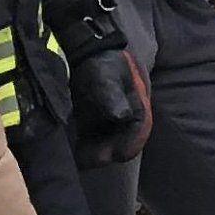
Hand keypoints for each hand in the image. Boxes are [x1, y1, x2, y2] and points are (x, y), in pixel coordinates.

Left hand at [67, 38, 150, 167]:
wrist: (87, 54)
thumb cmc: (102, 65)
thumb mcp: (108, 79)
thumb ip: (113, 97)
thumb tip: (121, 116)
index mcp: (138, 108)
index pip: (138, 134)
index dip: (127, 147)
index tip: (113, 156)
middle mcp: (127, 119)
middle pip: (122, 144)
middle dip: (107, 154)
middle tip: (89, 160)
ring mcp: (111, 122)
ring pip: (107, 145)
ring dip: (95, 154)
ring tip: (80, 159)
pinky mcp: (95, 123)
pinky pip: (94, 141)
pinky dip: (86, 149)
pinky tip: (76, 151)